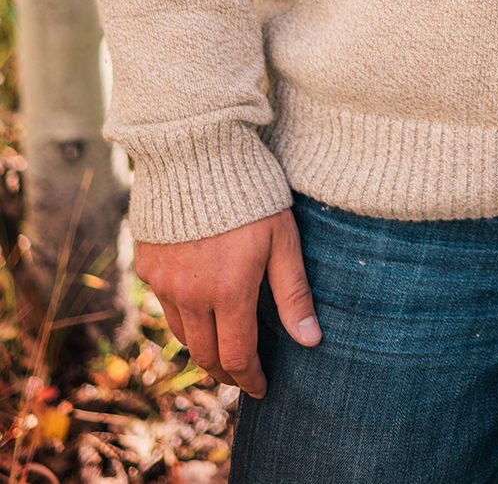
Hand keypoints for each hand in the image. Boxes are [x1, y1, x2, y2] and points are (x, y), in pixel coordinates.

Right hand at [135, 207, 319, 397]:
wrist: (195, 149)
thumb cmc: (250, 190)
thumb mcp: (282, 239)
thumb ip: (293, 293)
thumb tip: (310, 341)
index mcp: (228, 291)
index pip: (237, 356)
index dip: (250, 378)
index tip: (262, 388)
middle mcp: (190, 294)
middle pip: (205, 353)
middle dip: (225, 371)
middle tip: (241, 376)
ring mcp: (164, 280)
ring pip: (182, 332)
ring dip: (202, 346)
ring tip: (221, 347)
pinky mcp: (147, 263)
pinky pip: (164, 304)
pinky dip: (183, 315)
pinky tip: (197, 308)